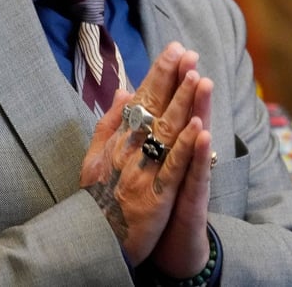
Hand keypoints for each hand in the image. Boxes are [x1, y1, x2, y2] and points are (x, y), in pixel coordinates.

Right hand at [80, 42, 209, 264]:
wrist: (92, 239)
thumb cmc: (95, 197)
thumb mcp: (94, 156)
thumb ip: (109, 123)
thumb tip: (123, 92)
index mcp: (118, 139)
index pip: (142, 99)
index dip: (159, 74)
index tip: (174, 50)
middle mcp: (130, 149)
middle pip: (155, 108)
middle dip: (172, 78)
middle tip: (187, 51)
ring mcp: (143, 170)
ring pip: (167, 131)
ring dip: (182, 102)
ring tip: (196, 75)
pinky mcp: (156, 193)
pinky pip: (174, 166)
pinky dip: (186, 146)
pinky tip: (198, 126)